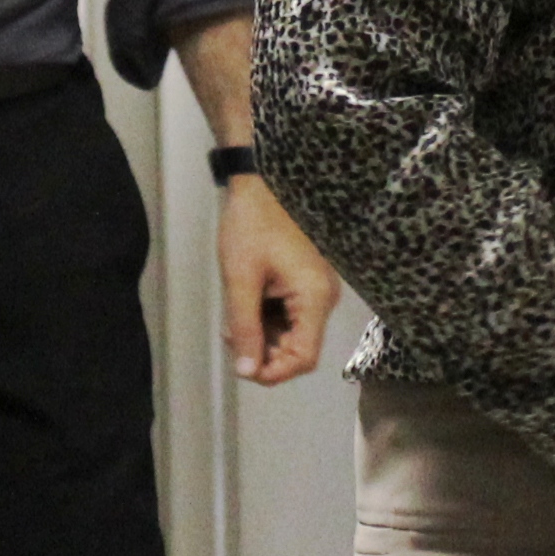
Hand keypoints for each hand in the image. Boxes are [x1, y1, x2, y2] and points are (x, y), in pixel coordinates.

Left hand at [216, 176, 339, 384]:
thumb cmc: (251, 226)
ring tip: (233, 323)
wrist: (259, 183)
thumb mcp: (241, 280)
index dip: (275, 372)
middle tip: (232, 339)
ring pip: (292, 333)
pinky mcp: (305, 283)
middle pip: (298, 348)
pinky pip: (289, 315)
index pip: (304, 357)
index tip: (243, 368)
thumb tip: (247, 371)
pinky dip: (266, 320)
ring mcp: (315, 290)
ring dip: (262, 336)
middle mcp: (323, 298)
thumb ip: (245, 328)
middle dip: (264, 352)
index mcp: (315, 298)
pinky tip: (243, 309)